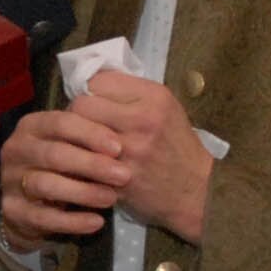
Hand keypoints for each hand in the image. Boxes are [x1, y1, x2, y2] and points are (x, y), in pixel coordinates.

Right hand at [0, 104, 127, 248]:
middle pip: (55, 154)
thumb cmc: (62, 164)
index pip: (61, 122)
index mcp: (32, 125)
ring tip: (111, 198)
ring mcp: (10, 181)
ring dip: (83, 192)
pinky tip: (97, 222)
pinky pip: (43, 217)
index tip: (119, 148)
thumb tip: (122, 135)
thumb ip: (91, 134)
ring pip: (46, 185)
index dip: (91, 134)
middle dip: (92, 165)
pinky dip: (73, 221)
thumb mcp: (72, 143)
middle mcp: (16, 149)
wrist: (31, 203)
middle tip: (124, 175)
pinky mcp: (13, 210)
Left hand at [71, 70, 211, 242]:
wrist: (196, 189)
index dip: (90, 91)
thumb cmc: (176, 144)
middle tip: (80, 124)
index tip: (93, 102)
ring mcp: (130, 152)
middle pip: (82, 105)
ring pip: (78, 135)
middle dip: (76, 115)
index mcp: (153, 97)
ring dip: (74, 140)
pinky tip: (86, 165)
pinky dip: (80, 164)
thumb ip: (131, 93)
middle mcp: (142, 121)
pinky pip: (83, 165)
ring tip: (81, 143)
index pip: (98, 81)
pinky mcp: (120, 179)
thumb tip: (90, 83)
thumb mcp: (164, 107)